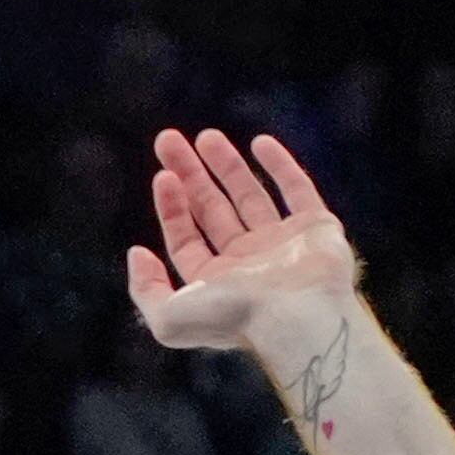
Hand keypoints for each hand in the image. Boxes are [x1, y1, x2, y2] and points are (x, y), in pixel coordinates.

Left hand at [124, 128, 360, 359]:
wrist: (297, 316)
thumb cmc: (235, 318)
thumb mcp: (169, 318)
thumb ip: (145, 289)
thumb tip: (137, 253)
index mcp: (218, 284)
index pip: (187, 239)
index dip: (171, 207)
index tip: (162, 177)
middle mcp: (250, 264)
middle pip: (212, 210)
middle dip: (190, 175)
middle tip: (167, 139)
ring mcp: (284, 244)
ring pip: (251, 197)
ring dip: (227, 166)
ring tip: (205, 136)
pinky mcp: (317, 228)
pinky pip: (298, 190)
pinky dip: (281, 166)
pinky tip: (259, 143)